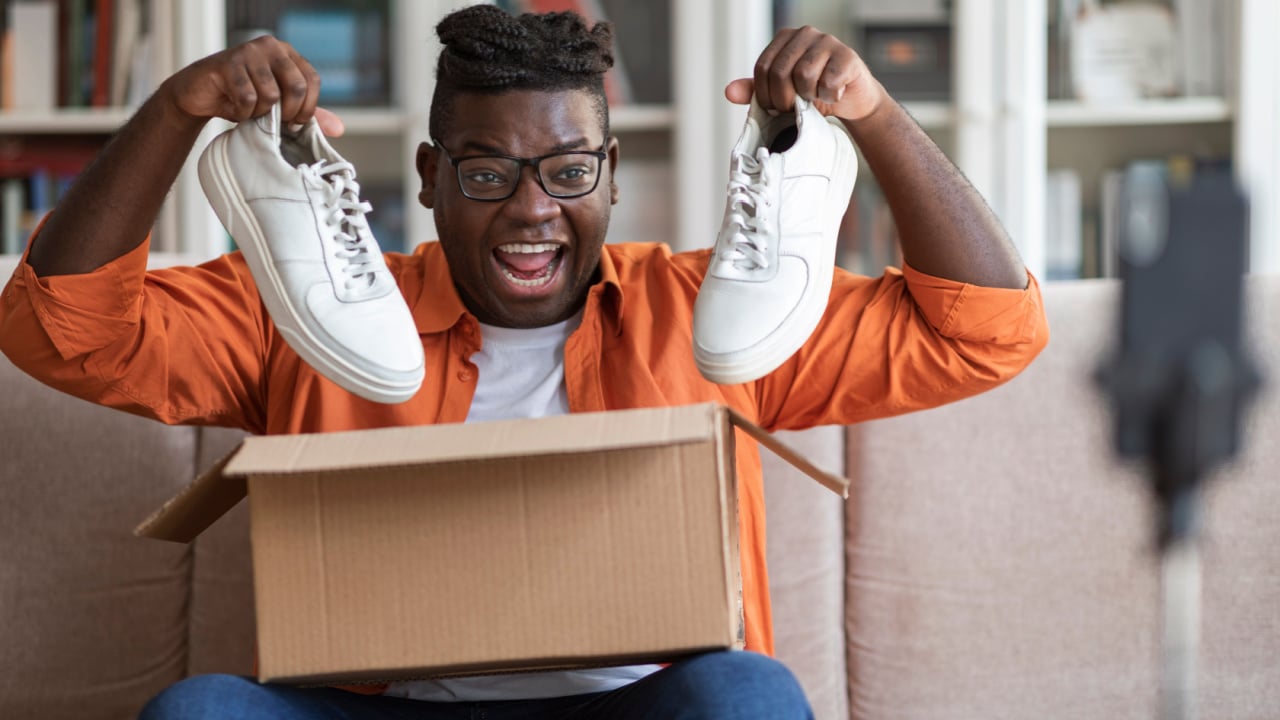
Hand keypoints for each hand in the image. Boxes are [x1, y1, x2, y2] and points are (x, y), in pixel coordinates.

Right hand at [158, 36, 344, 136]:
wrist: (200, 95)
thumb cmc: (242, 98)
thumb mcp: (280, 107)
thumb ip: (308, 114)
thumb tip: (339, 129)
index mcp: (287, 54)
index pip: (312, 81)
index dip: (307, 108)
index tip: (294, 121)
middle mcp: (270, 47)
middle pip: (297, 87)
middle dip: (287, 113)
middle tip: (272, 120)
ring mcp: (248, 52)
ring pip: (271, 95)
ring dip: (259, 113)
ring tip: (248, 109)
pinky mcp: (227, 63)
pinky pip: (248, 98)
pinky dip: (242, 111)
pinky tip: (234, 106)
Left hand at [725, 26, 885, 122]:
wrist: (850, 100)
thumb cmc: (813, 93)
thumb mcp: (780, 93)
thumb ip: (755, 91)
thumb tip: (729, 92)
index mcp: (785, 39)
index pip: (762, 68)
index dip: (766, 95)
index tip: (776, 107)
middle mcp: (805, 33)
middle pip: (780, 72)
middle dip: (785, 100)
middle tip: (796, 107)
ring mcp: (828, 42)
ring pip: (804, 76)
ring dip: (809, 97)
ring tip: (816, 97)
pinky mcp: (848, 56)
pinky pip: (829, 82)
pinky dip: (829, 96)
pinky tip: (834, 94)